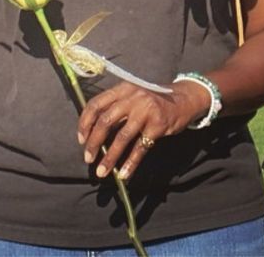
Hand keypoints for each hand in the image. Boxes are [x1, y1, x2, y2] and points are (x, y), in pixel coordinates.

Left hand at [77, 81, 207, 180]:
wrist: (183, 99)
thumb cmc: (151, 101)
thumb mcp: (132, 95)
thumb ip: (115, 106)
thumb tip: (93, 131)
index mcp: (121, 89)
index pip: (95, 104)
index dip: (85, 122)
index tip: (80, 139)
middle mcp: (132, 98)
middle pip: (105, 121)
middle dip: (93, 142)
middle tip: (87, 158)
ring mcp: (145, 111)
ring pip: (121, 137)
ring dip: (110, 157)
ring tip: (101, 172)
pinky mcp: (158, 126)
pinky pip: (140, 148)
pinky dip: (130, 163)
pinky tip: (123, 174)